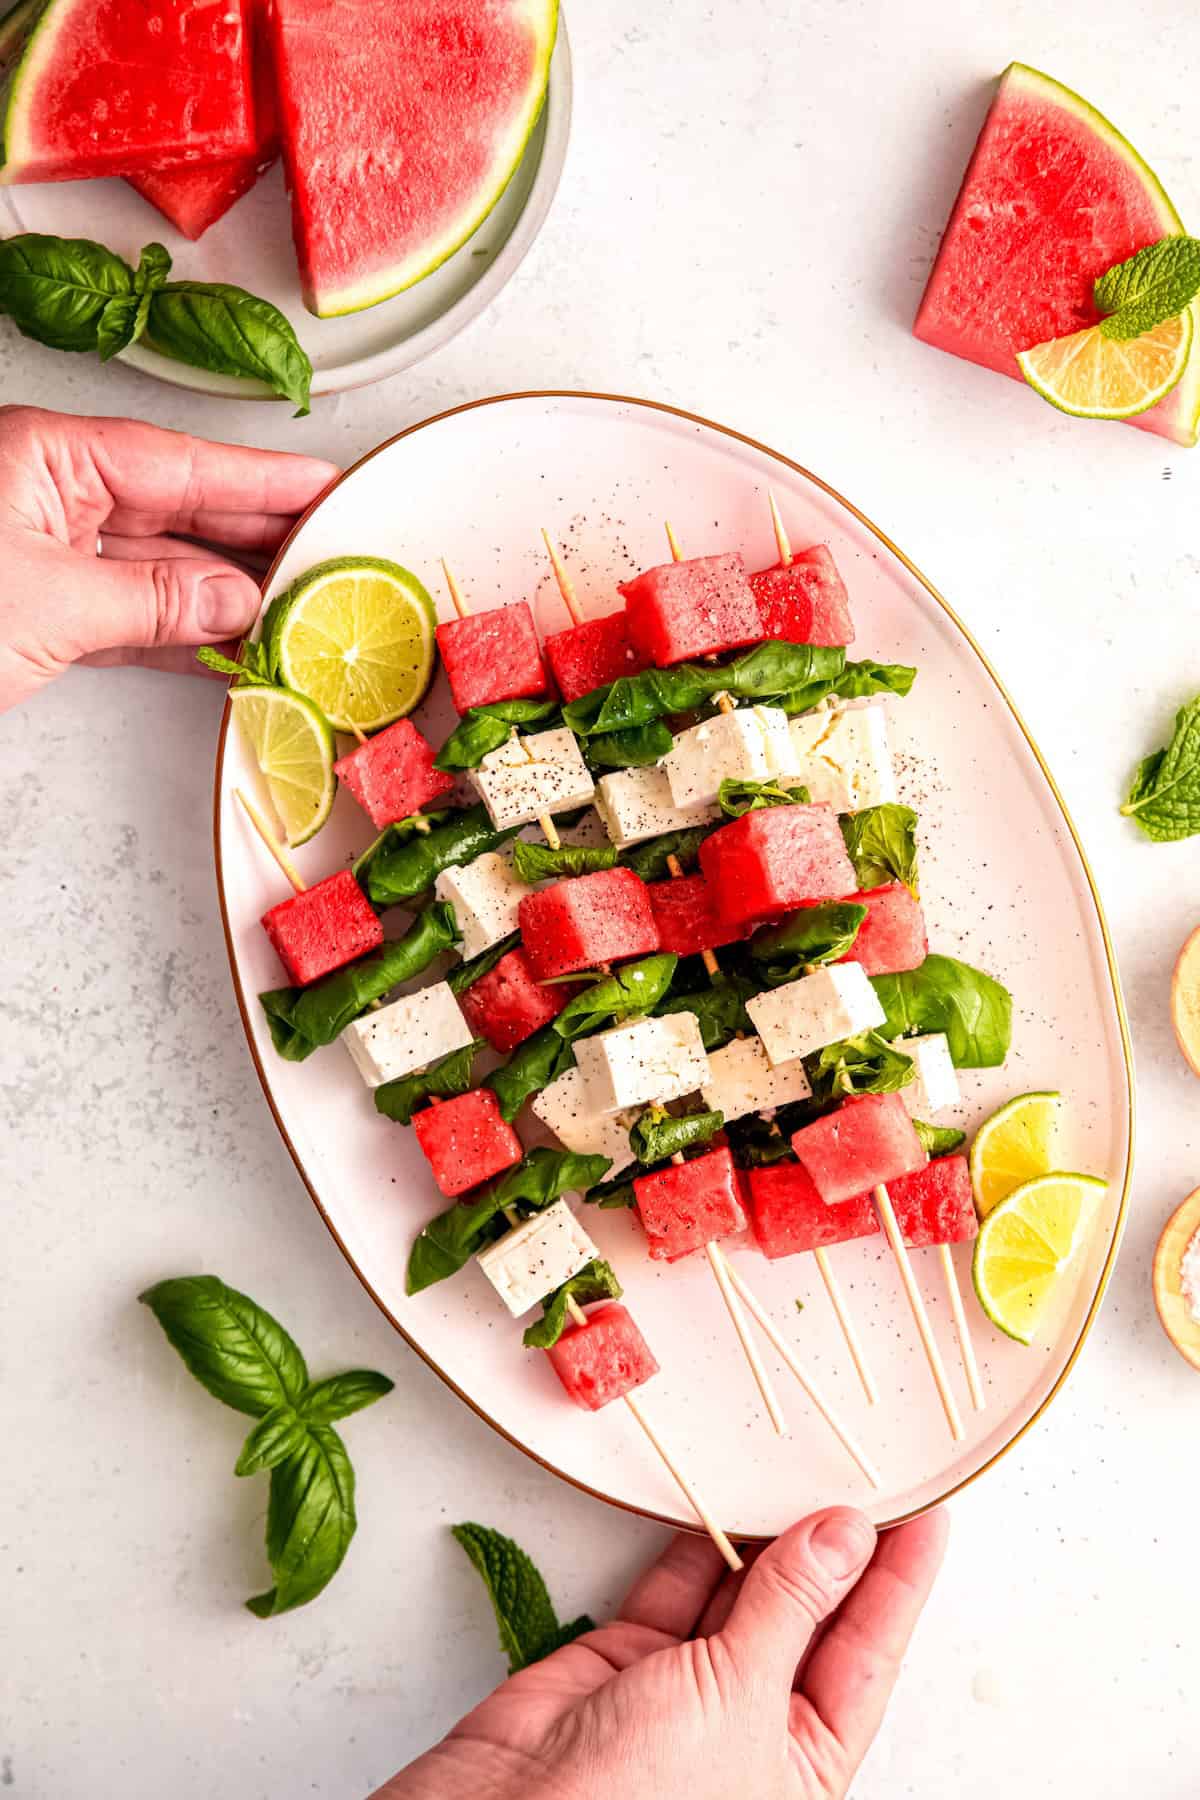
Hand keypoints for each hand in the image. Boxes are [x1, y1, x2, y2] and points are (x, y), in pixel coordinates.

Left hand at [0, 404, 336, 710]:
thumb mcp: (53, 603)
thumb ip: (152, 600)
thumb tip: (234, 600)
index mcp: (45, 459)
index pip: (175, 463)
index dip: (257, 478)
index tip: (320, 485)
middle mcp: (50, 498)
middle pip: (177, 511)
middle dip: (253, 536)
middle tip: (326, 547)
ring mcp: (49, 556)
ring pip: (159, 570)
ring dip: (224, 598)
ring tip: (294, 607)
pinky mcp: (47, 616)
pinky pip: (133, 618)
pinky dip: (181, 638)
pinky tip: (234, 647)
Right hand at [376, 1506, 947, 1799]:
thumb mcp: (738, 1700)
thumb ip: (787, 1608)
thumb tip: (842, 1538)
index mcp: (804, 1766)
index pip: (869, 1657)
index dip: (900, 1585)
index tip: (929, 1516)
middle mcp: (751, 1728)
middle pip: (808, 1619)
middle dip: (832, 1550)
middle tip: (861, 1468)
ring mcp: (684, 1692)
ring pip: (737, 1594)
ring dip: (760, 1536)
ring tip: (797, 1465)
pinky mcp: (621, 1661)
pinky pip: (670, 1590)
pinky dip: (689, 1544)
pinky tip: (717, 1499)